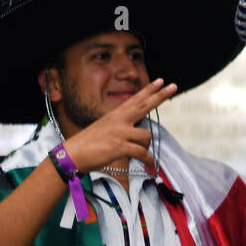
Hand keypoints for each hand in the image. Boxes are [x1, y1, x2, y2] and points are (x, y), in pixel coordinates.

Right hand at [62, 78, 176, 172]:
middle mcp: (119, 120)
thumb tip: (135, 131)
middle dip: (160, 95)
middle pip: (144, 104)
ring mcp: (120, 132)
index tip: (160, 81)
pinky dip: (148, 160)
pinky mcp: (120, 146)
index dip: (149, 90)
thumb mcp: (104, 128)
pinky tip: (150, 164)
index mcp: (115, 115)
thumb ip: (120, 126)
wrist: (72, 154)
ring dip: (147, 147)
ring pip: (146, 136)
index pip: (136, 99)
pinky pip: (142, 153)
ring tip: (143, 154)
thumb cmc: (88, 145)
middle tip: (173, 86)